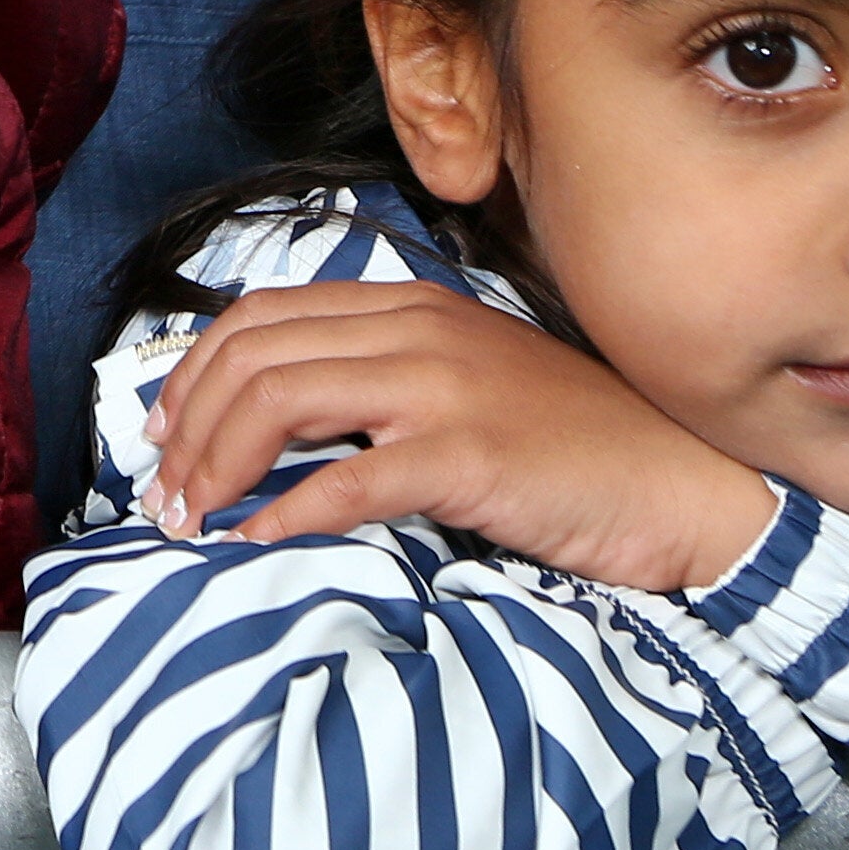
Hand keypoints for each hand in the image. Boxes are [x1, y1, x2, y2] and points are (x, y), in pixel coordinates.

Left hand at [145, 277, 778, 592]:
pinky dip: (286, 514)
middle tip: (163, 493)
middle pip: (254, 355)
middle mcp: (417, 328)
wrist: (686, 482)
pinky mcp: (472, 455)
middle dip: (188, 425)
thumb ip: (386, 387)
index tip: (163, 432)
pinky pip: (348, 481)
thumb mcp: (470, 388)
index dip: (194, 372)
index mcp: (410, 306)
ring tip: (192, 521)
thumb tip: (286, 432)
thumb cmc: (577, 448)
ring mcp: (445, 386)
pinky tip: (258, 543)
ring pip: (281, 400)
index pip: (262, 315)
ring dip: (218, 466)